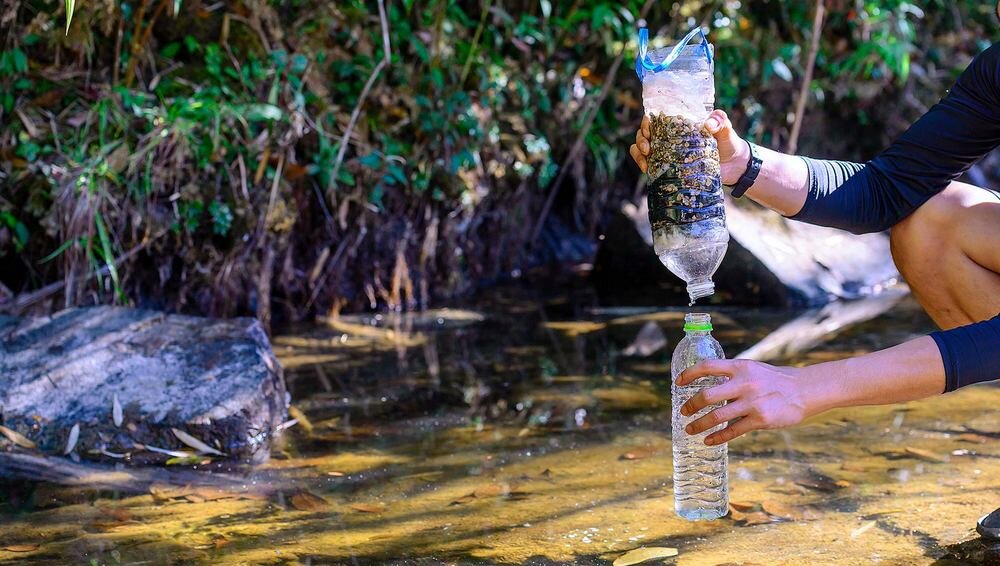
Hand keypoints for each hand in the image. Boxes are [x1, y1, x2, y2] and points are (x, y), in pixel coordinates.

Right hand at [629, 110, 750, 185]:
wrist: (734, 167)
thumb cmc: (729, 143)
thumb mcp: (726, 128)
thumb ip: (720, 121)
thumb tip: (708, 125)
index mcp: (679, 124)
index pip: (656, 117)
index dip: (647, 121)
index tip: (649, 128)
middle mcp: (669, 137)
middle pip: (644, 132)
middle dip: (640, 137)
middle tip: (648, 146)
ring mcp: (666, 152)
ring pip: (641, 147)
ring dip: (638, 151)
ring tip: (646, 156)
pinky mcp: (667, 167)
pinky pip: (647, 163)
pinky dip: (641, 164)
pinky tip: (646, 168)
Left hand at [676, 359, 817, 445]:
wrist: (805, 390)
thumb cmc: (775, 380)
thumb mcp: (753, 369)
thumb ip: (733, 375)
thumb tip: (709, 386)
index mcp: (740, 366)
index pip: (707, 366)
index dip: (689, 374)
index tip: (678, 383)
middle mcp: (744, 383)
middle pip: (707, 395)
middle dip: (690, 405)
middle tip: (683, 412)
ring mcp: (752, 402)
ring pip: (717, 416)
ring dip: (699, 424)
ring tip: (690, 430)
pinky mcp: (760, 419)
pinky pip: (733, 431)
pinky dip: (717, 437)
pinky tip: (709, 441)